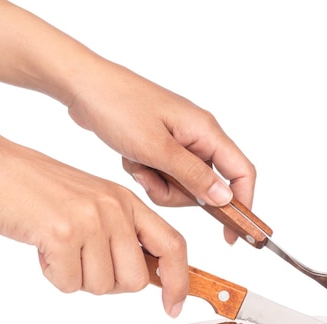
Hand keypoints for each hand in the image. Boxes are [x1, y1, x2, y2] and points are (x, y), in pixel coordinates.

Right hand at [0, 140, 189, 316]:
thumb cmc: (40, 189)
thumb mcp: (96, 202)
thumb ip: (124, 234)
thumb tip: (149, 276)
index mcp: (127, 201)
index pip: (172, 245)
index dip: (179, 280)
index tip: (174, 304)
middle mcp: (115, 209)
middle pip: (134, 280)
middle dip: (108, 282)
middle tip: (82, 261)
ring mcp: (90, 221)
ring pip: (101, 286)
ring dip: (76, 277)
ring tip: (59, 247)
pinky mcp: (62, 234)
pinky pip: (69, 283)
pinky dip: (54, 275)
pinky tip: (44, 249)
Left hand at [66, 61, 256, 243]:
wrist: (83, 86)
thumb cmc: (119, 107)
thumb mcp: (157, 148)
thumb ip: (193, 175)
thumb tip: (226, 198)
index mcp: (206, 131)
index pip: (241, 172)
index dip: (243, 204)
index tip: (232, 234)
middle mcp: (198, 136)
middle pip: (207, 185)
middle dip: (179, 193)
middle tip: (151, 180)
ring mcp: (179, 141)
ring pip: (183, 185)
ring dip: (158, 184)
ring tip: (137, 165)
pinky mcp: (161, 146)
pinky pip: (164, 176)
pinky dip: (147, 175)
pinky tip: (130, 158)